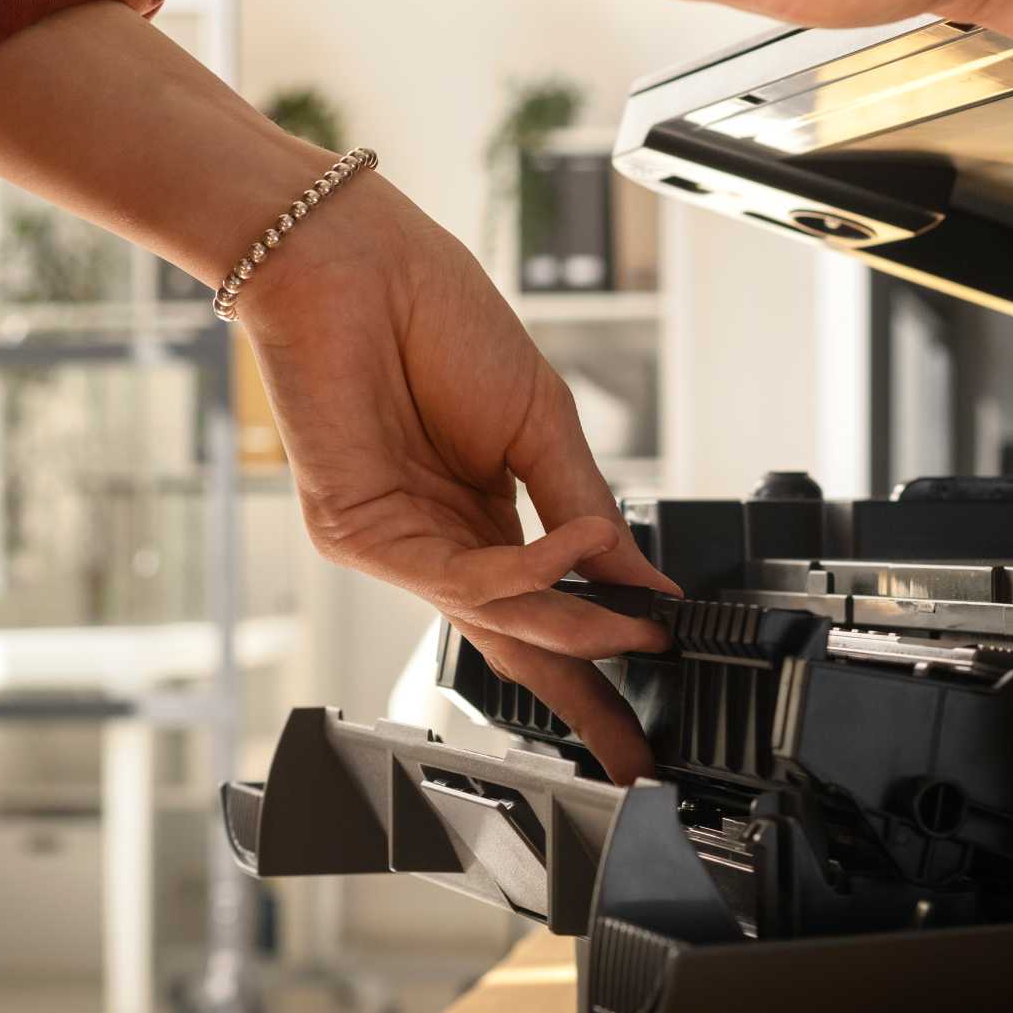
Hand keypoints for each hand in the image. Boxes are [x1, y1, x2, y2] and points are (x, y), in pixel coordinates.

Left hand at [238, 172, 677, 780]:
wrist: (355, 261)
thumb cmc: (436, 317)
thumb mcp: (541, 425)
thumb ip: (589, 512)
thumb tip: (646, 581)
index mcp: (488, 515)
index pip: (550, 610)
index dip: (604, 659)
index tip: (657, 702)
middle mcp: (441, 541)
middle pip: (517, 643)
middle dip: (581, 701)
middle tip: (636, 751)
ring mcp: (399, 545)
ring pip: (496, 617)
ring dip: (575, 627)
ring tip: (639, 627)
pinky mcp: (359, 535)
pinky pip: (460, 577)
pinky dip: (531, 571)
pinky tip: (579, 549)